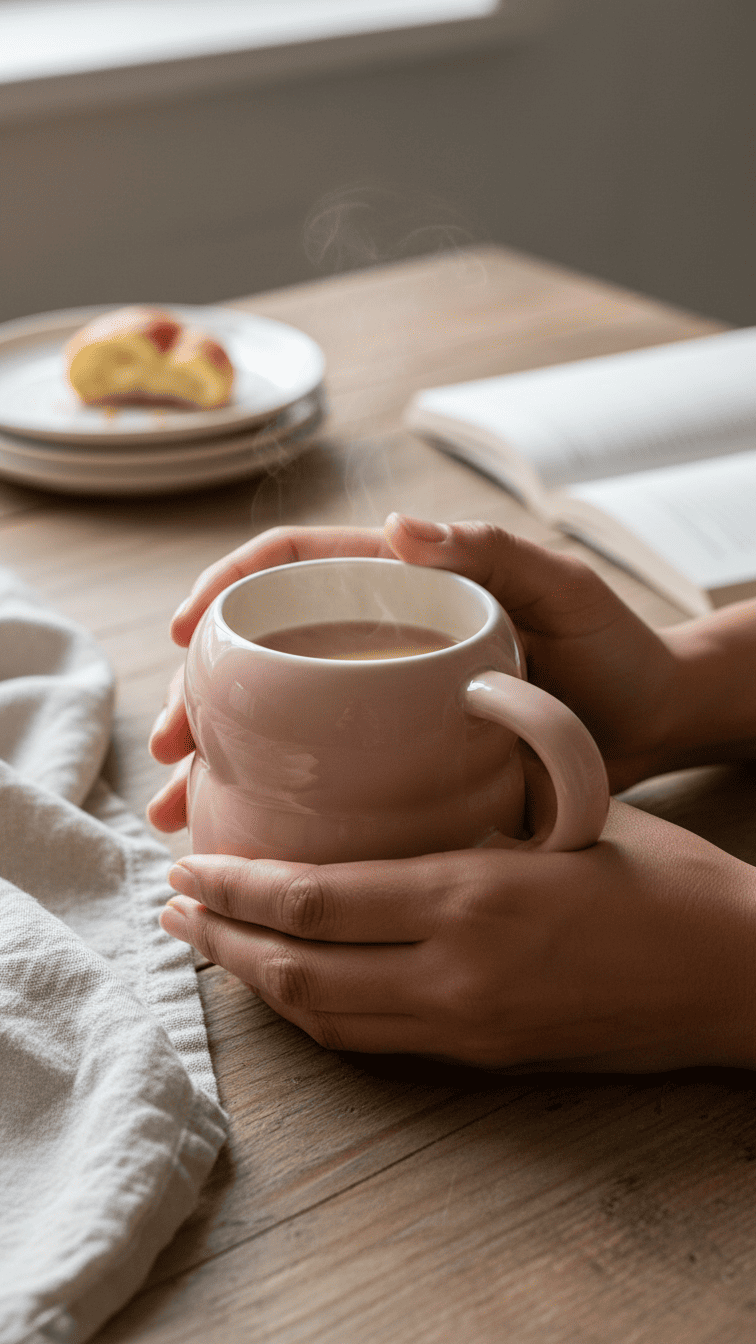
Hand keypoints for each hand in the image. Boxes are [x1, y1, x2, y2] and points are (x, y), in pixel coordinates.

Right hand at [147, 514, 677, 832]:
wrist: (654, 725)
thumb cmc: (615, 646)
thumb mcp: (563, 587)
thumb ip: (492, 552)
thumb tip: (397, 527)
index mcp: (403, 586)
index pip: (296, 566)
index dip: (229, 586)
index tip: (184, 625)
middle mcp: (380, 642)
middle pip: (266, 655)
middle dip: (201, 693)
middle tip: (172, 743)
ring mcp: (382, 704)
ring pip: (278, 722)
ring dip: (218, 759)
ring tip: (179, 805)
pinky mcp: (396, 760)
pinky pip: (319, 775)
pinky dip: (271, 801)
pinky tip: (236, 834)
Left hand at [159, 800, 755, 1071]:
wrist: (738, 976)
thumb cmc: (665, 879)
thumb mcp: (566, 813)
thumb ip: (476, 805)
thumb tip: (399, 780)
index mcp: (472, 899)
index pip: (316, 902)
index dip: (236, 890)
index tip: (187, 869)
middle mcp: (455, 975)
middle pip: (301, 975)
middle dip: (223, 944)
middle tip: (172, 914)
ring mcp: (468, 1027)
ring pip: (328, 1022)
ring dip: (260, 986)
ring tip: (214, 948)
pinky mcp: (486, 1055)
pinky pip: (373, 1042)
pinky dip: (316, 1016)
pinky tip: (295, 988)